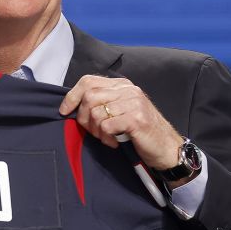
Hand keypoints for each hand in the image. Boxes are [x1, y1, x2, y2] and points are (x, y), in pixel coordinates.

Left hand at [60, 74, 184, 173]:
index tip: (64, 111)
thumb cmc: (140, 132)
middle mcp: (128, 90)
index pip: (88, 81)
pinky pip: (106, 126)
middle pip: (89, 97)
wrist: (166, 148)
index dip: (72, 96)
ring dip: (96, 131)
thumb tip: (73, 106)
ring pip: (96, 113)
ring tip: (108, 138)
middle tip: (94, 132)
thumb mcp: (120, 111)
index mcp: (122, 85)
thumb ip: (103, 103)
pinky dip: (107, 138)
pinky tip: (116, 142)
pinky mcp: (136, 119)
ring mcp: (133, 103)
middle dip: (84, 118)